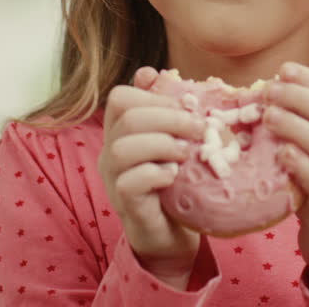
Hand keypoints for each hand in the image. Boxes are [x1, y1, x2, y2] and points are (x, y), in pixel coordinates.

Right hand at [98, 67, 208, 284]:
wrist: (170, 235)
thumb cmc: (174, 184)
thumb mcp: (171, 142)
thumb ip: (163, 111)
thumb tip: (150, 72)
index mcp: (120, 132)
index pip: (120, 97)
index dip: (153, 95)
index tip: (182, 105)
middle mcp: (110, 152)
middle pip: (127, 116)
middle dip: (169, 117)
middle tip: (198, 129)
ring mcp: (114, 179)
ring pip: (123, 147)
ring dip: (162, 144)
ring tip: (185, 154)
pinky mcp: (126, 205)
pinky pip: (130, 182)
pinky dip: (157, 173)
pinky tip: (174, 177)